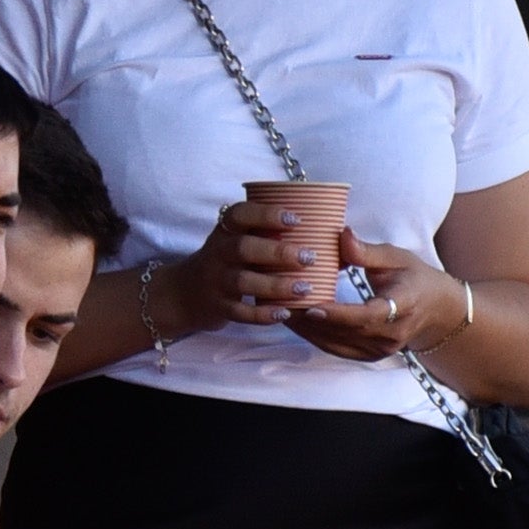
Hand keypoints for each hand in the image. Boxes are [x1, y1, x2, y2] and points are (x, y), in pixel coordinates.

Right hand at [152, 199, 341, 334]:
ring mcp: (215, 280)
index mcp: (226, 229)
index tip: (296, 219)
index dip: (266, 214)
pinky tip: (285, 313)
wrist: (187, 292)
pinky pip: (240, 312)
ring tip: (305, 288)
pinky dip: (263, 314)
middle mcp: (217, 251)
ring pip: (243, 281)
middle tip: (309, 257)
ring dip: (276, 285)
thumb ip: (278, 236)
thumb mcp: (242, 240)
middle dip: (277, 252)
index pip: (240, 214)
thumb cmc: (231, 260)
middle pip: (243, 248)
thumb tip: (341, 236)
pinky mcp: (217, 306)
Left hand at [285, 232, 463, 364]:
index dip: (339, 314)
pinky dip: (313, 335)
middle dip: (310, 320)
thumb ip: (366, 251)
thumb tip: (341, 235)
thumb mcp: (395, 257)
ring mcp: (381, 349)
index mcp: (403, 305)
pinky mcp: (370, 356)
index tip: (312, 307)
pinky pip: (336, 348)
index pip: (368, 315)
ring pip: (336, 343)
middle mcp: (392, 333)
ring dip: (306, 329)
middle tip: (279, 302)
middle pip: (346, 331)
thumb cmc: (413, 277)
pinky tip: (294, 321)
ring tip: (278, 310)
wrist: (435, 309)